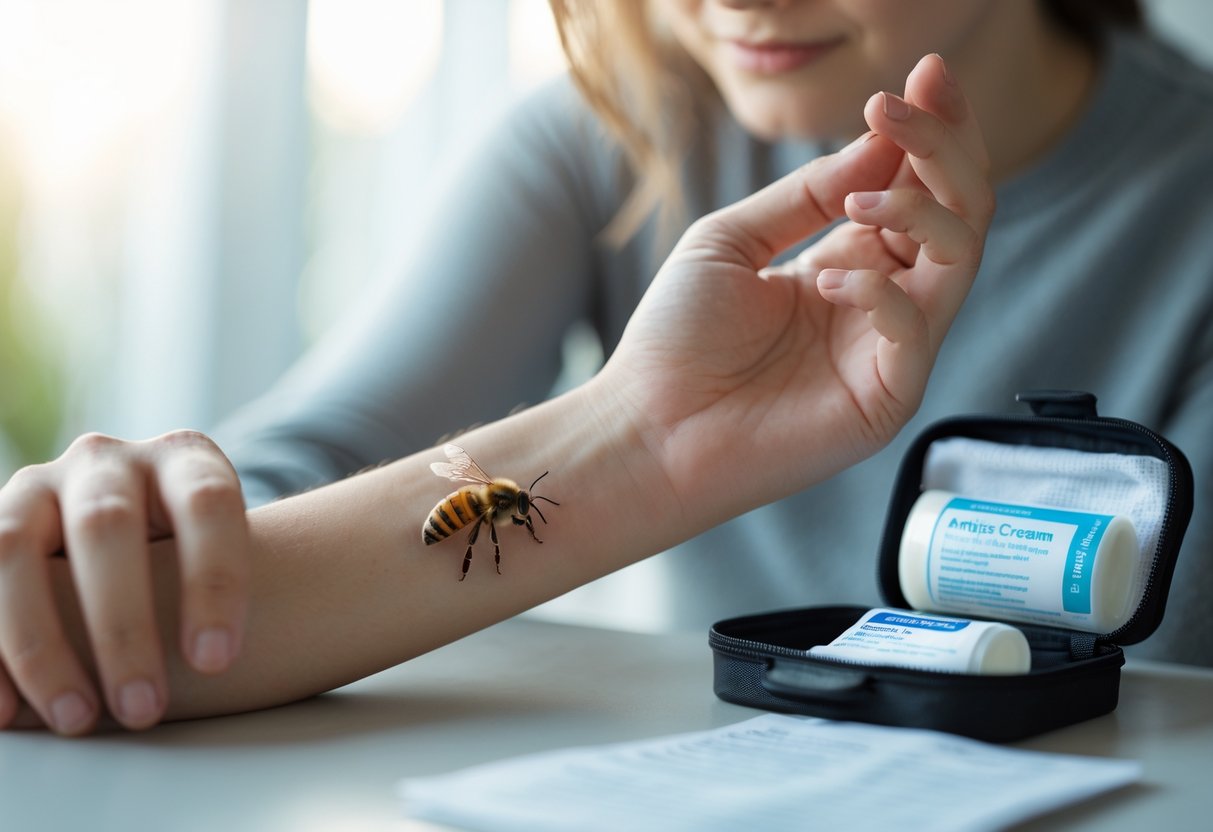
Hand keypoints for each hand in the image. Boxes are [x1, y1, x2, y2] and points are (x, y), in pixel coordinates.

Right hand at [0, 430, 249, 733]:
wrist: (138, 516)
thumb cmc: (194, 550)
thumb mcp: (221, 547)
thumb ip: (223, 584)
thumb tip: (226, 667)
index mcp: (184, 457)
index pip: (208, 504)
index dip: (215, 581)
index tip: (217, 661)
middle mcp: (107, 459)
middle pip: (107, 528)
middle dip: (123, 627)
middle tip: (144, 709)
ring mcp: (38, 485)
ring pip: (15, 552)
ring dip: (42, 646)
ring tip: (79, 721)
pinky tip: (8, 711)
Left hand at [599, 54, 992, 518]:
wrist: (647, 429)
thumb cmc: (677, 340)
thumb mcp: (734, 239)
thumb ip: (810, 194)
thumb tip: (882, 140)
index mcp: (850, 263)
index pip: (917, 189)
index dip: (929, 132)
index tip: (926, 74)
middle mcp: (882, 301)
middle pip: (958, 211)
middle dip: (942, 147)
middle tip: (903, 103)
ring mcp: (891, 350)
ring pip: (960, 256)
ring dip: (920, 205)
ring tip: (860, 198)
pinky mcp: (888, 397)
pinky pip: (918, 326)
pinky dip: (880, 289)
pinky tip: (826, 280)